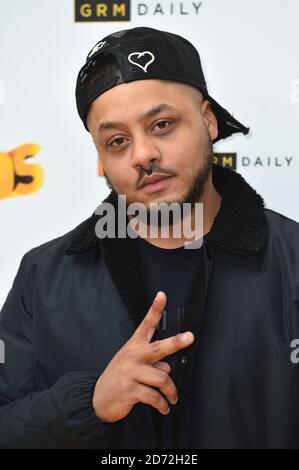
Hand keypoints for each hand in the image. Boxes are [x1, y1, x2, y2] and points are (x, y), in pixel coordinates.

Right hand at [92, 291, 193, 422]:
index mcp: (134, 346)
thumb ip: (152, 362)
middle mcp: (133, 356)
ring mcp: (131, 372)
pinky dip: (162, 405)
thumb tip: (167, 367)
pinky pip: (154, 397)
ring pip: (162, 377)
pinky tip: (163, 407)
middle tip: (190, 337)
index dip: (155, 309)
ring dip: (171, 391)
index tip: (162, 295)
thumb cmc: (119, 377)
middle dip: (176, 342)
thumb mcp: (132, 364)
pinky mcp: (130, 390)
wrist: (97, 398)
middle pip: (158, 347)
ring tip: (173, 397)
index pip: (146, 324)